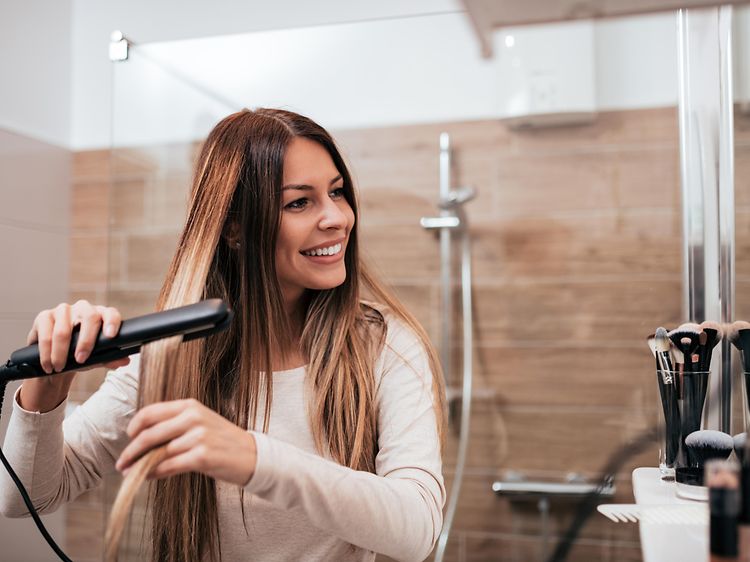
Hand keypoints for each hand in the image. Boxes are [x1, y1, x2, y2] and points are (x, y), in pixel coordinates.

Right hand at [19, 300, 129, 411]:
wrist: (56, 359)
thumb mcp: (96, 359)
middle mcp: (84, 308)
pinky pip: (45, 335)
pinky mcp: (44, 316)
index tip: (111, 336)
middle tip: (81, 360)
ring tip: (59, 368)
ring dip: (61, 353)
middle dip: (86, 342)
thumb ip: (110, 359)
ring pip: (64, 330)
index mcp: (101, 315)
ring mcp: (63, 310)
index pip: (111, 313)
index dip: (112, 322)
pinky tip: (48, 364)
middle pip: (90, 317)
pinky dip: (47, 353)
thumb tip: (125, 360)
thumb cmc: (81, 354)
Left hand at [115, 399, 256, 485]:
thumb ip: (174, 425)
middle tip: (121, 462)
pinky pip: (168, 466)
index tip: (128, 437)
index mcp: (190, 405)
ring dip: (140, 465)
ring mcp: (199, 436)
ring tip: (131, 473)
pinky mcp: (202, 456)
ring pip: (157, 453)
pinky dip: (154, 473)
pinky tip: (148, 477)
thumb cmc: (222, 440)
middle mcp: (193, 417)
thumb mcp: (200, 423)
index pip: (151, 412)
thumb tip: (141, 440)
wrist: (251, 455)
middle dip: (131, 450)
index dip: (134, 426)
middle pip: (150, 434)